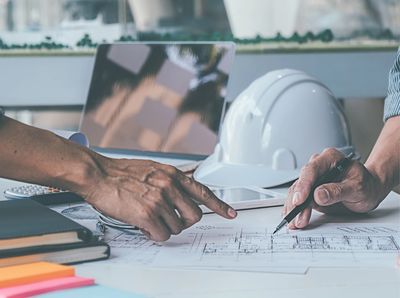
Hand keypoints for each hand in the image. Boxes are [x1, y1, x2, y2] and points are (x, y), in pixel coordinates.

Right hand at [80, 157, 236, 241]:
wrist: (99, 175)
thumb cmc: (121, 173)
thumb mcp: (153, 169)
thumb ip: (170, 182)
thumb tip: (180, 198)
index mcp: (173, 174)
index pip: (203, 192)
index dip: (219, 205)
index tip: (230, 213)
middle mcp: (170, 186)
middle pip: (194, 216)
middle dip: (183, 222)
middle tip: (168, 220)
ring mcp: (160, 200)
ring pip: (176, 228)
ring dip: (164, 227)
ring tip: (148, 218)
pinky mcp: (147, 214)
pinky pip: (161, 235)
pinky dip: (153, 234)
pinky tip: (143, 225)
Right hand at [283, 148, 386, 228]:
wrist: (369, 190)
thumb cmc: (366, 185)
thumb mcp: (358, 188)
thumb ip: (338, 191)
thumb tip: (318, 195)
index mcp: (330, 159)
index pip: (311, 170)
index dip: (303, 185)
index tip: (300, 200)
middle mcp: (318, 167)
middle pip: (301, 182)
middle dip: (297, 201)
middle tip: (298, 217)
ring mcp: (312, 179)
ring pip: (297, 192)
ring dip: (294, 208)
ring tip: (296, 222)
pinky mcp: (310, 191)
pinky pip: (299, 199)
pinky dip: (296, 210)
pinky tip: (294, 218)